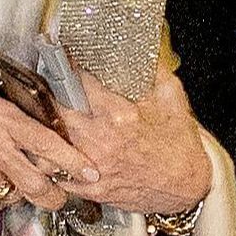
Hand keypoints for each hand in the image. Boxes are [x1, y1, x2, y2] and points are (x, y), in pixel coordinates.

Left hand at [53, 68, 209, 220]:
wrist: (186, 187)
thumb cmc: (179, 147)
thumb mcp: (172, 98)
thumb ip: (154, 69)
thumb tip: (142, 47)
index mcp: (119, 116)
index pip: (77, 84)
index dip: (67, 69)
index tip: (64, 62)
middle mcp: (102, 143)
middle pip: (56, 112)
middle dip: (52, 98)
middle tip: (54, 90)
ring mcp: (94, 168)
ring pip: (51, 145)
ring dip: (49, 129)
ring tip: (53, 119)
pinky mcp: (92, 188)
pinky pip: (58, 174)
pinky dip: (54, 160)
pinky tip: (59, 149)